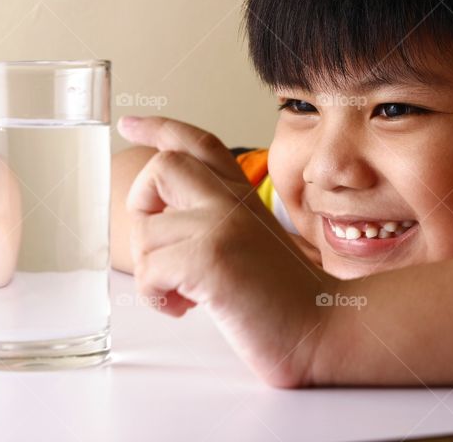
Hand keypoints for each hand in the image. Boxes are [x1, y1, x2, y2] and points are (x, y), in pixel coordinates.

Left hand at [117, 115, 333, 386]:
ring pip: (145, 232)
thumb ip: (216, 220)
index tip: (129, 124)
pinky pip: (149, 270)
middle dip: (141, 210)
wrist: (322, 328)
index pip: (197, 143)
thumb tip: (158, 222)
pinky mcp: (211, 257)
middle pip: (161, 168)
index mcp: (241, 194)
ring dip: (151, 274)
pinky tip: (185, 307)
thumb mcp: (252, 241)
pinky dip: (156, 297)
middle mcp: (232, 199)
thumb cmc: (284, 298)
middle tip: (159, 250)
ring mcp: (222, 223)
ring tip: (184, 294)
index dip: (159, 128)